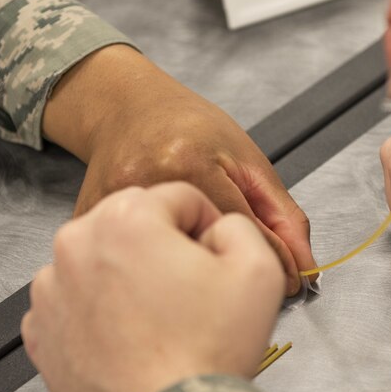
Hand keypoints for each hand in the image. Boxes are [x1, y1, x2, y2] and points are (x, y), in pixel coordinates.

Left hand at [22, 182, 285, 391]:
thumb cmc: (208, 353)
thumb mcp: (258, 269)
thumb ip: (238, 226)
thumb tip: (215, 229)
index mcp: (125, 217)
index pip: (179, 199)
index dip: (208, 228)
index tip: (217, 263)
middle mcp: (75, 244)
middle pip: (134, 227)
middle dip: (163, 250)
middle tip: (191, 296)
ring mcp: (49, 292)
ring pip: (101, 264)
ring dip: (128, 280)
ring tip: (161, 324)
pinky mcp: (39, 334)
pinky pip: (76, 305)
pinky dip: (100, 316)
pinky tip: (131, 342)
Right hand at [42, 44, 314, 294]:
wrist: (125, 108)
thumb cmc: (188, 127)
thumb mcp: (247, 159)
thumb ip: (280, 215)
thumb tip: (304, 265)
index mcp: (189, 161)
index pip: (243, 232)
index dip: (275, 263)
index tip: (292, 282)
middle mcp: (146, 182)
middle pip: (200, 254)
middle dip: (224, 273)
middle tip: (238, 277)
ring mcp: (108, 203)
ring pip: (161, 265)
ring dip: (184, 278)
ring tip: (195, 267)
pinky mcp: (86, 220)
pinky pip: (124, 263)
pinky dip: (146, 273)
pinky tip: (157, 264)